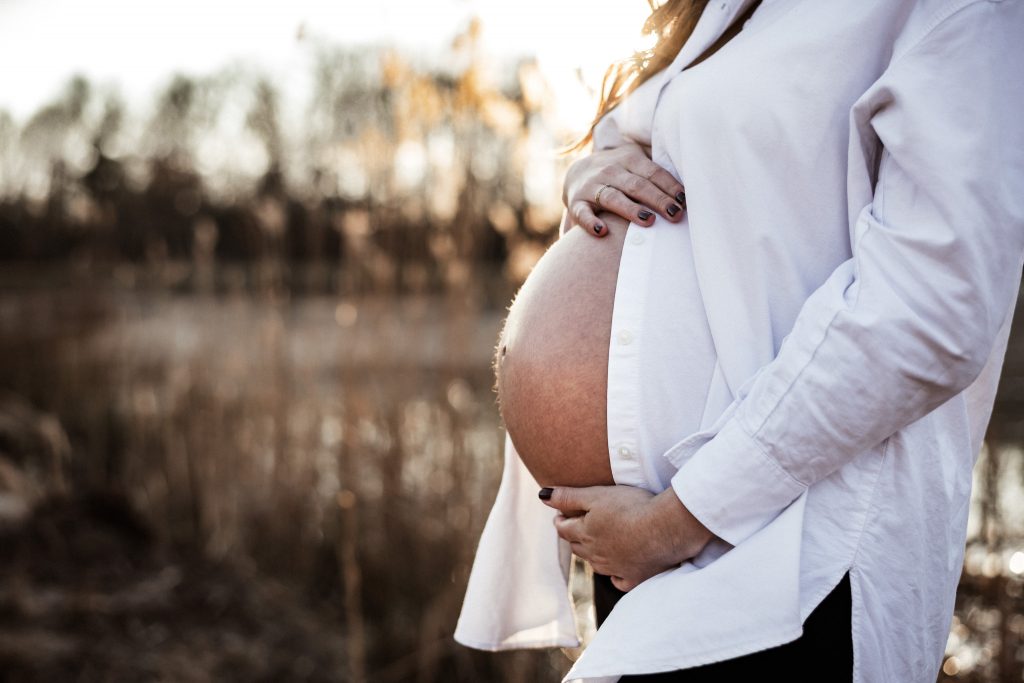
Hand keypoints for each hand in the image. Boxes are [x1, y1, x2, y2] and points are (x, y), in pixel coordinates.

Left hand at [540, 484, 713, 591]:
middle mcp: (596, 554)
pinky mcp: (636, 577)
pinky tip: (616, 573)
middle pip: (578, 547)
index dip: (560, 520)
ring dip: (592, 555)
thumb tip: (542, 496)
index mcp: (585, 534)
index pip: (564, 529)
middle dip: (573, 537)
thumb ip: (568, 496)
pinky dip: (615, 576)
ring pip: (596, 564)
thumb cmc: (631, 507)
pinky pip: (620, 580)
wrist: (665, 529)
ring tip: (594, 545)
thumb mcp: (596, 495)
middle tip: (574, 527)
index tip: (561, 515)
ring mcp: (616, 568)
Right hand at [562, 141, 686, 237]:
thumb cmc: (619, 174)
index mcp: (629, 159)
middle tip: (675, 214)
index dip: (669, 186)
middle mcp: (610, 170)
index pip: (653, 173)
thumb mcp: (635, 165)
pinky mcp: (576, 203)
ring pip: (613, 197)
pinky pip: (582, 213)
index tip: (685, 200)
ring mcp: (592, 186)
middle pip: (637, 185)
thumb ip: (656, 174)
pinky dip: (590, 222)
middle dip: (658, 200)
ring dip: (631, 209)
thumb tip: (691, 193)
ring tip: (648, 221)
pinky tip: (602, 231)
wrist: (576, 173)